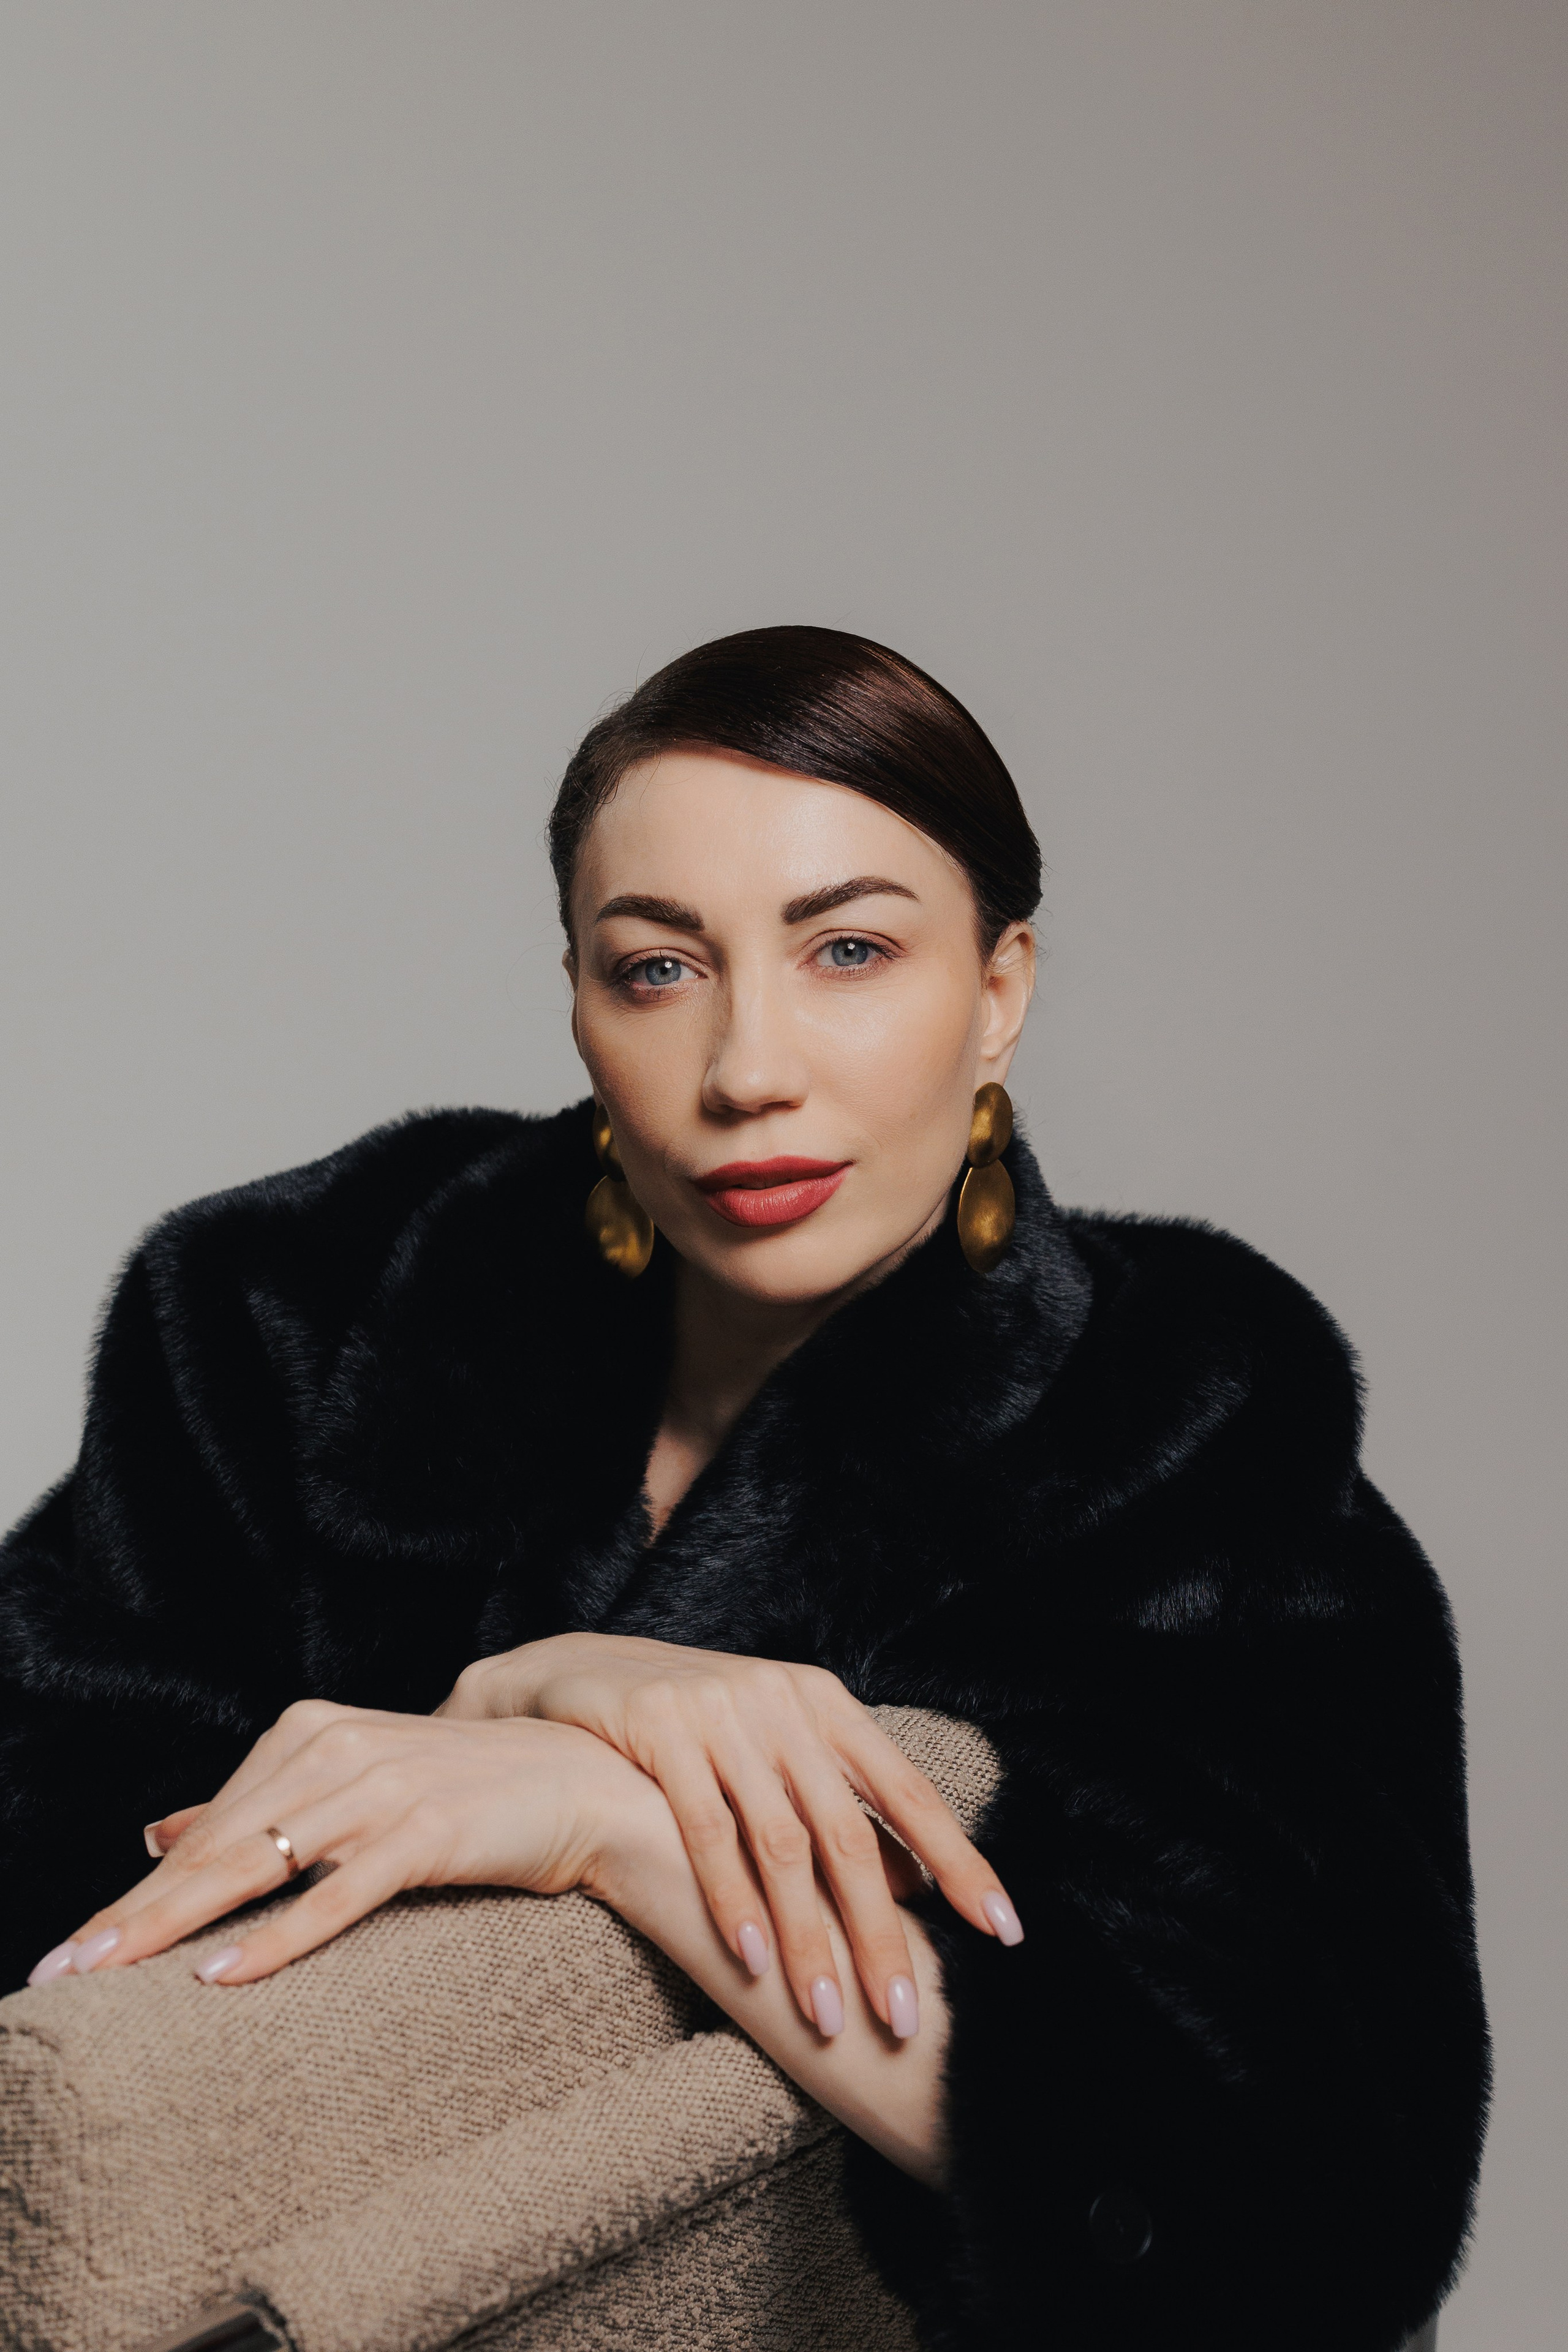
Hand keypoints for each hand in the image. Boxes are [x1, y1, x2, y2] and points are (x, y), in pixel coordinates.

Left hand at [34, 1701, 671, 1986]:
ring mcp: (385, 1786)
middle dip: (133, 1914)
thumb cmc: (463, 1789)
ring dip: (177, 1924)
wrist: (580, 1784)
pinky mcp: (429, 1830)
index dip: (135, 1891)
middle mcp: (340, 1747)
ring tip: (111, 1974)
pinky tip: (223, 1975)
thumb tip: (156, 1830)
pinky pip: (339, 1891)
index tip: (70, 1948)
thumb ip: (257, 1804)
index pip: (208, 1826)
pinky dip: (278, 1936)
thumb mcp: (352, 1781)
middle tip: (64, 1969)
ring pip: (261, 1864)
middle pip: (219, 1846)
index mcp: (313, 1730)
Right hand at [437, 1633, 1022, 2037]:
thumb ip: (837, 1802)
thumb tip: (913, 1887)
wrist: (584, 1672)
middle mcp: (783, 1701)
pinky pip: (705, 1828)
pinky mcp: (658, 1725)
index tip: (1003, 1932)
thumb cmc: (697, 1727)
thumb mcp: (777, 1745)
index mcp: (825, 1703)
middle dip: (879, 1933)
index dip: (960, 1862)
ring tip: (825, 2014)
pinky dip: (731, 1897)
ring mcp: (721, 1711)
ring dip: (806, 1937)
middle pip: (848, 1834)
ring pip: (780, 1843)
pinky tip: (749, 1958)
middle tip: (903, 2017)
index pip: (909, 1792)